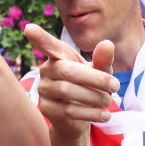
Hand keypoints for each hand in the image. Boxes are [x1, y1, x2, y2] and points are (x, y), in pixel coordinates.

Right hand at [23, 24, 118, 139]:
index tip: (29, 29)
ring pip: (67, 91)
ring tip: (108, 101)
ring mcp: (44, 90)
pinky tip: (104, 115)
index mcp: (58, 56)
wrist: (79, 116)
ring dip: (94, 97)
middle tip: (115, 85)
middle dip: (95, 78)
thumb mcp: (99, 71)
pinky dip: (90, 113)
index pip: (48, 45)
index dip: (39, 37)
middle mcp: (47, 70)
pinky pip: (68, 110)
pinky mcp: (46, 109)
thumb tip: (108, 44)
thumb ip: (103, 59)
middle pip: (68, 70)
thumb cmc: (89, 86)